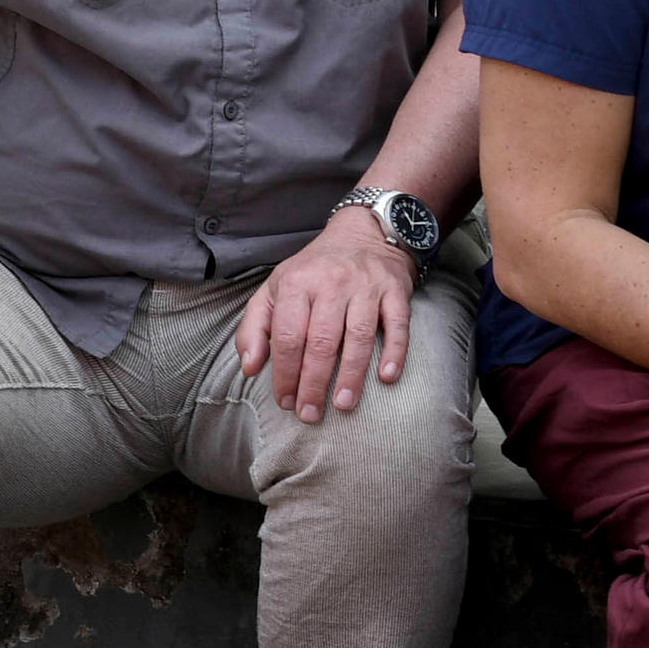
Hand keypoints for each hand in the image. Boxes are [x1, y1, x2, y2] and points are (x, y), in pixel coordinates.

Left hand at [237, 207, 418, 422]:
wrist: (364, 233)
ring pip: (358, 336)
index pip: (287, 336)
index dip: (284, 373)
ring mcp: (366, 286)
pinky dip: (395, 351)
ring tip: (343, 404)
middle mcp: (332, 283)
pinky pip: (397, 324)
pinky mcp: (395, 290)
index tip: (285, 401)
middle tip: (309, 414)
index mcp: (297, 283)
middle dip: (313, 383)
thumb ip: (255, 327)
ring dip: (351, 375)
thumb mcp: (275, 289)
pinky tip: (387, 377)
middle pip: (321, 341)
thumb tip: (250, 368)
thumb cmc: (314, 271)